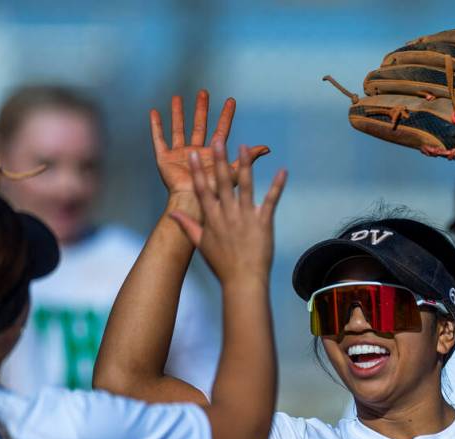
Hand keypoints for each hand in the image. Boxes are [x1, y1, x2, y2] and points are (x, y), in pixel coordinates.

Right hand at [150, 90, 268, 218]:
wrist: (193, 203)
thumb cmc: (214, 192)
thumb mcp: (234, 173)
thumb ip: (247, 159)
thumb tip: (267, 148)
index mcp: (212, 155)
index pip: (221, 130)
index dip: (226, 116)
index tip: (231, 101)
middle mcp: (196, 153)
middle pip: (199, 126)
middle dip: (201, 109)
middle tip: (204, 92)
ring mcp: (180, 155)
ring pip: (179, 129)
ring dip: (178, 114)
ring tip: (177, 97)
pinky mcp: (165, 159)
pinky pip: (159, 139)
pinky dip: (156, 126)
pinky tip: (154, 112)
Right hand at [169, 139, 285, 285]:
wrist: (243, 281)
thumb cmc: (222, 264)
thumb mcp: (200, 244)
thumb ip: (187, 226)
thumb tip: (172, 214)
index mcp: (212, 219)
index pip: (202, 190)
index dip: (197, 171)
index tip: (194, 154)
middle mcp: (228, 215)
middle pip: (222, 183)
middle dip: (219, 160)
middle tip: (217, 140)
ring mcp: (246, 217)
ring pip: (245, 187)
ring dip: (244, 166)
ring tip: (244, 147)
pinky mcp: (263, 222)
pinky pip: (271, 201)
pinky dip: (277, 186)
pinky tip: (283, 171)